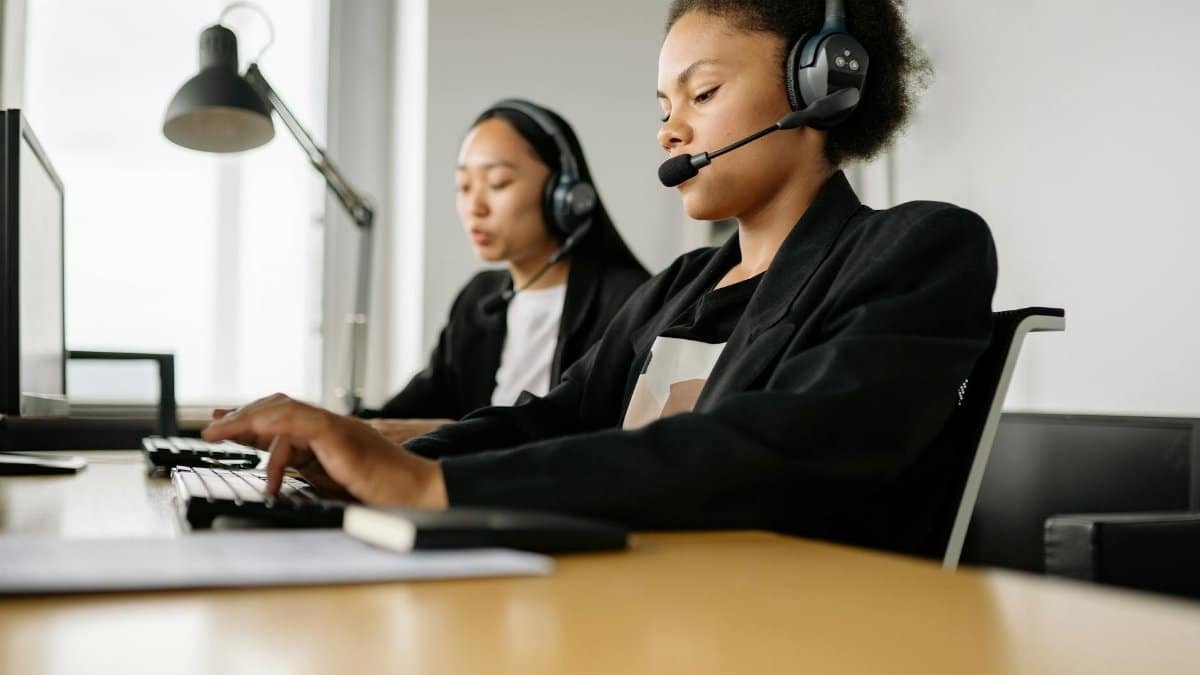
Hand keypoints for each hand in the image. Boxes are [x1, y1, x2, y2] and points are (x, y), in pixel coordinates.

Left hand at [204, 394, 447, 508]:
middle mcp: (329, 427)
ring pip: (283, 411)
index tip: (220, 423)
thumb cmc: (385, 494)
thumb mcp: (333, 483)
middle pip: (277, 408)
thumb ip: (306, 473)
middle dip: (240, 416)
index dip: (248, 420)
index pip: (280, 422)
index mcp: (326, 439)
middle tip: (210, 428)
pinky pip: (302, 423)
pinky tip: (253, 432)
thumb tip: (274, 474)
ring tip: (219, 433)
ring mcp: (336, 429)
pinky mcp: (342, 437)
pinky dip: (274, 426)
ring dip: (246, 420)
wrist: (419, 494)